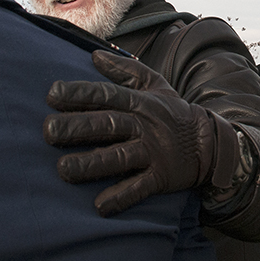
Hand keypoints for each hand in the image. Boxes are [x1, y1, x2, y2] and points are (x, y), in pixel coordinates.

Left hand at [43, 50, 240, 216]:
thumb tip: (93, 55)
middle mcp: (146, 126)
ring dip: (91, 164)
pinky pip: (139, 188)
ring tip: (63, 170)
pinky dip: (121, 197)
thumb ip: (124, 70)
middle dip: (76, 128)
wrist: (211, 143)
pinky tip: (99, 206)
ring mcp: (154, 152)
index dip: (80, 94)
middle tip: (47, 132)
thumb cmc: (174, 112)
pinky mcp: (161, 177)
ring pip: (119, 158)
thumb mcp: (155, 84)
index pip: (107, 94)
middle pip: (108, 125)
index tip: (51, 94)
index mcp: (141, 102)